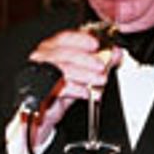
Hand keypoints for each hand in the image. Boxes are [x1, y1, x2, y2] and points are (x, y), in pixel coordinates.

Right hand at [26, 28, 122, 142]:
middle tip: (102, 65)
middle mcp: (41, 60)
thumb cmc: (60, 91)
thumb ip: (97, 63)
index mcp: (49, 50)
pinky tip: (88, 92)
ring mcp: (38, 75)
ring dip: (85, 74)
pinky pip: (60, 89)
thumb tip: (114, 53)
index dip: (80, 39)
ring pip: (62, 70)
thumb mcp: (81, 75)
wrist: (43, 115)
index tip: (95, 43)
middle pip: (62, 53)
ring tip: (100, 80)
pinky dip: (78, 90)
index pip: (63, 38)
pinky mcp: (39, 93)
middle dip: (85, 59)